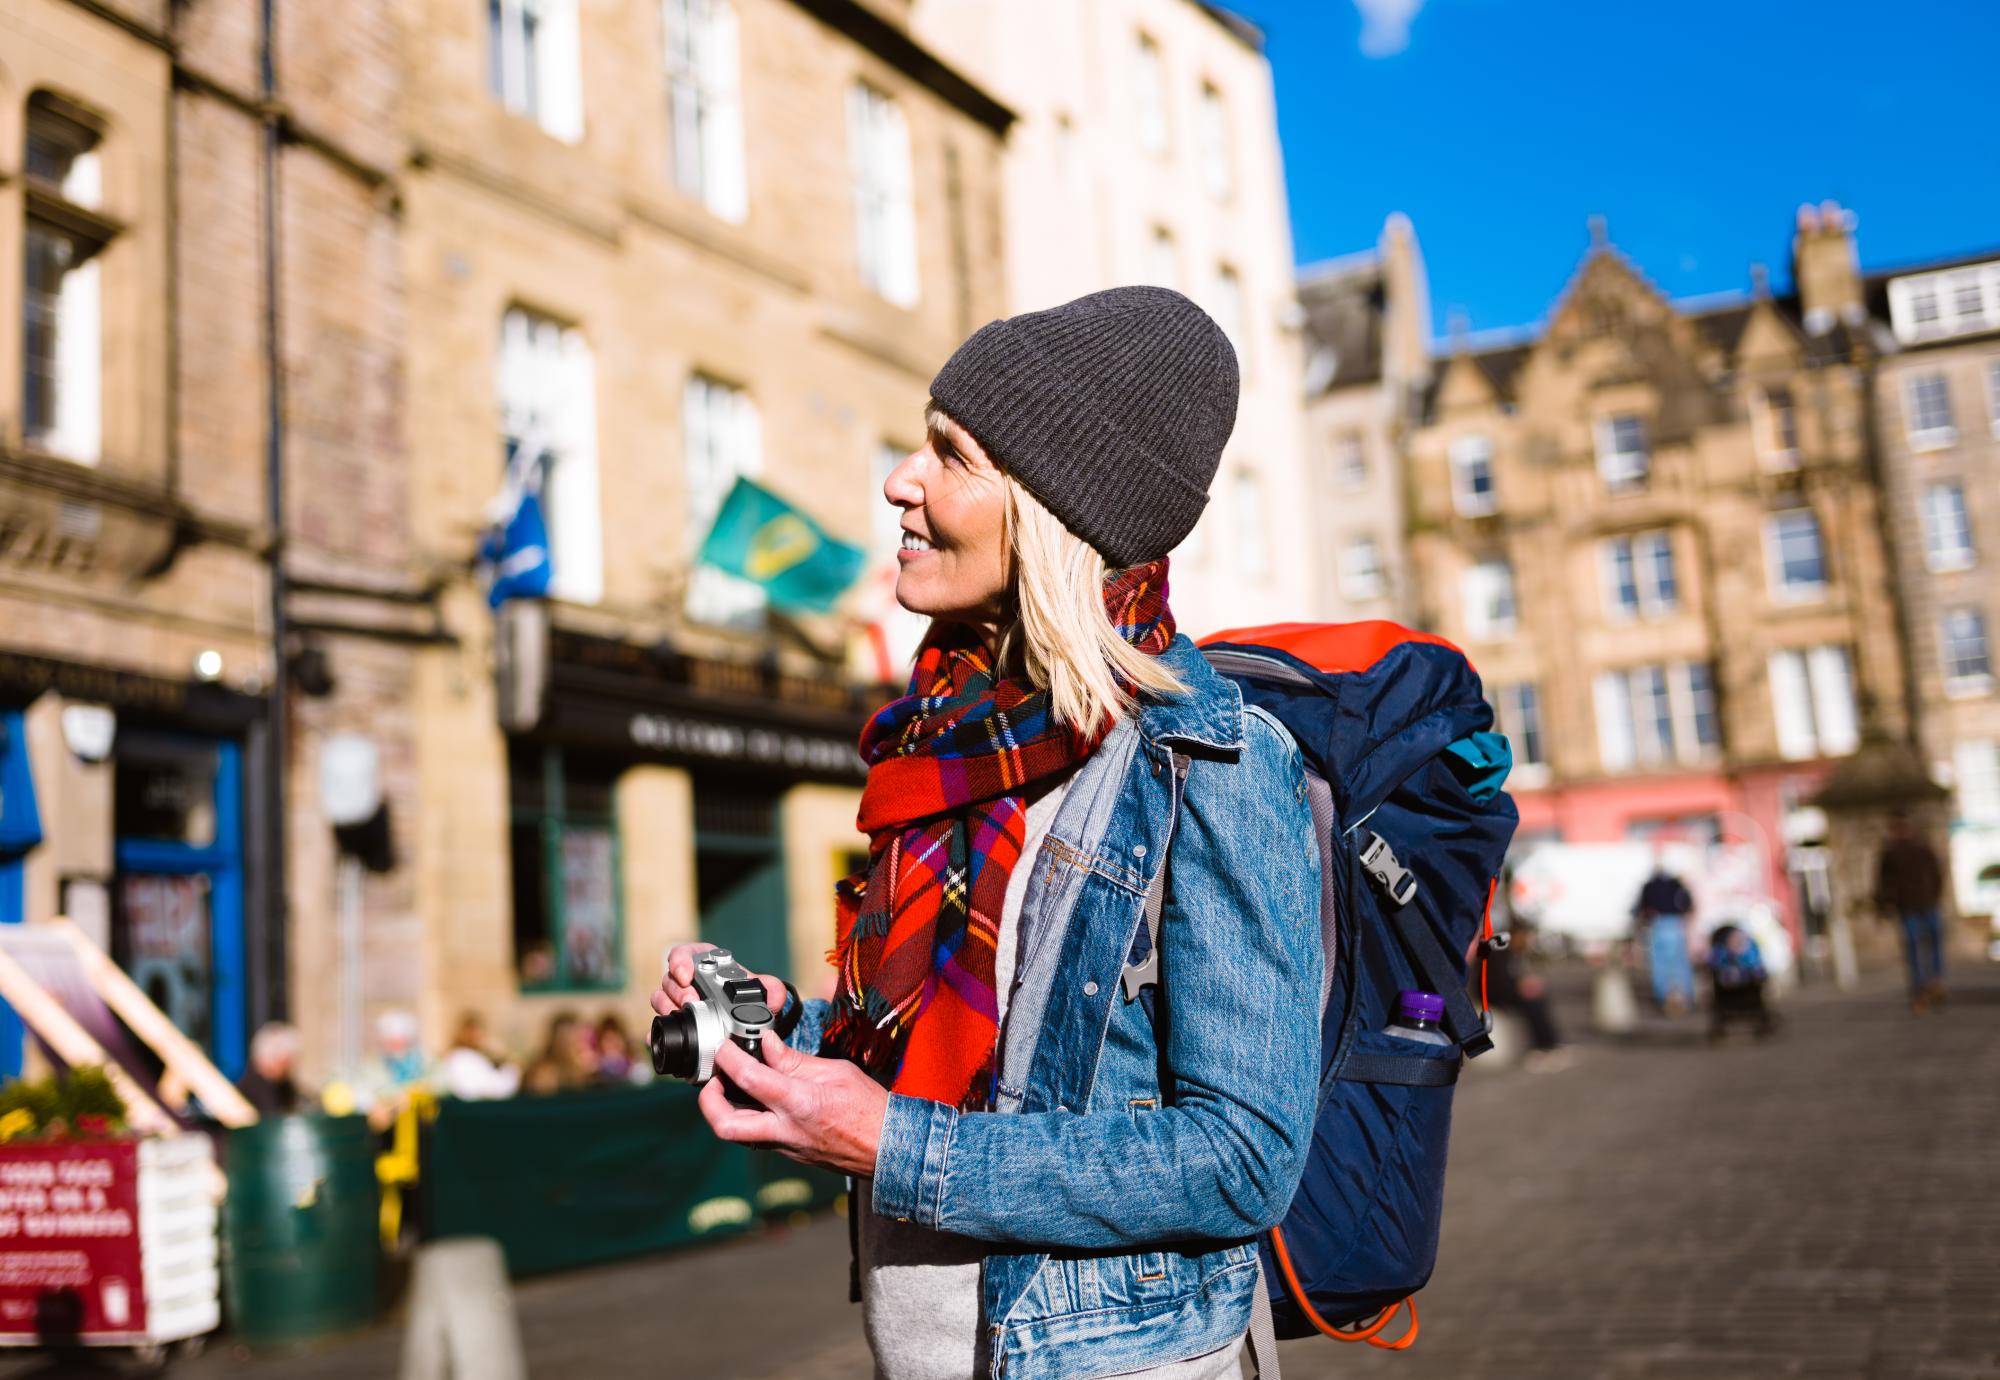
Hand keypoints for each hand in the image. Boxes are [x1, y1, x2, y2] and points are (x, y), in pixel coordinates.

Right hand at [652, 942, 787, 1017]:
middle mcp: (686, 980)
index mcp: (704, 965)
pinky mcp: (674, 1021)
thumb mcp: (761, 991)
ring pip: (660, 998)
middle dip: (679, 991)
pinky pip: (659, 1022)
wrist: (742, 1023)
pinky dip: (659, 1027)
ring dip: (668, 1007)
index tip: (686, 974)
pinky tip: (663, 1033)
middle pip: (670, 979)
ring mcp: (677, 1000)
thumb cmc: (747, 997)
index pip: (683, 954)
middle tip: (691, 1002)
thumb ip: (770, 988)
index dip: (680, 961)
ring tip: (683, 1016)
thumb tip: (774, 996)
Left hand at [698, 1034, 887, 1177]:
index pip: (750, 1078)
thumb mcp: (836, 1072)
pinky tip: (757, 1098)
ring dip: (725, 1110)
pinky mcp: (788, 1153)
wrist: (889, 1150)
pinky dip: (749, 1115)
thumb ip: (795, 1061)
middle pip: (726, 1126)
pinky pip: (757, 1136)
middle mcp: (786, 1130)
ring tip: (731, 1085)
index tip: (725, 1045)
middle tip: (713, 1080)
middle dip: (709, 1102)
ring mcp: (785, 1147)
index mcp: (800, 1103)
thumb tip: (767, 1043)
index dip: (729, 1058)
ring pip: (738, 1134)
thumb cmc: (870, 1109)